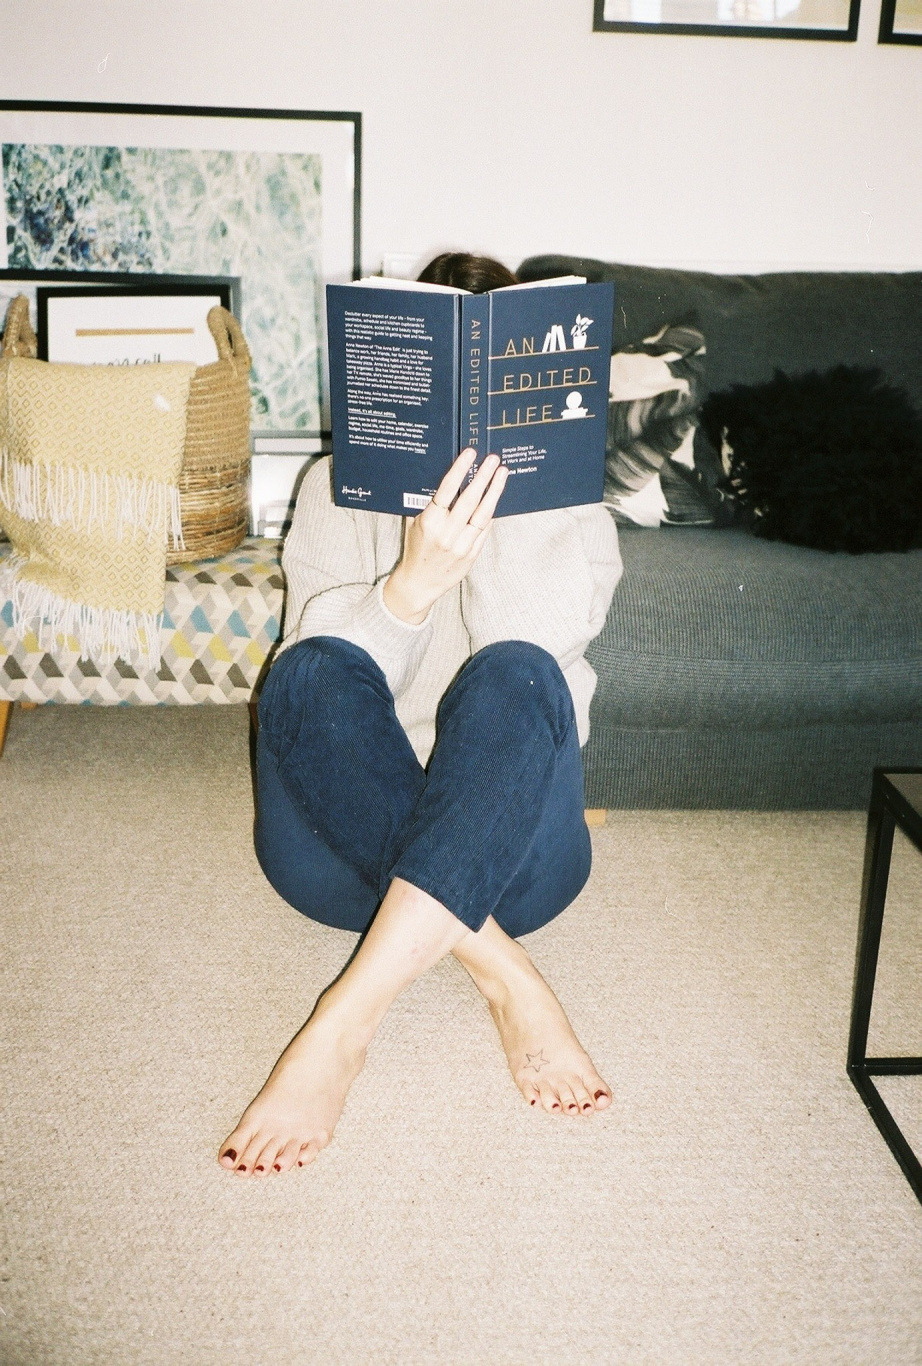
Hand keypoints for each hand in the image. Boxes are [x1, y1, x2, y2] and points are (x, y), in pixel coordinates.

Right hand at [383, 449, 507, 623]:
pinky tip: (496, 498)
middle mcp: (447, 533)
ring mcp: (462, 545)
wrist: (419, 583)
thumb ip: (427, 505)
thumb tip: (447, 481)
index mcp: (429, 522)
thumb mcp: (414, 524)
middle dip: (483, 477)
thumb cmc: (416, 549)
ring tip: (502, 474)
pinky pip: (485, 530)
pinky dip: (491, 513)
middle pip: (470, 499)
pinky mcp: (472, 555)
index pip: (447, 489)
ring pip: (483, 514)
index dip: (460, 470)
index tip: (470, 454)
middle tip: (493, 460)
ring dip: (494, 492)